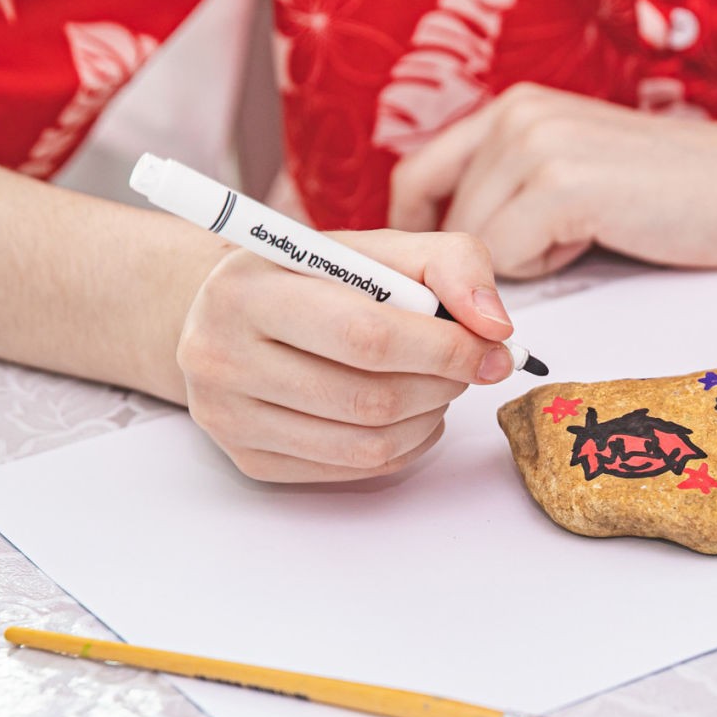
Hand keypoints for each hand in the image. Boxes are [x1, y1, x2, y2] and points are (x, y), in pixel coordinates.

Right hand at [175, 230, 516, 481]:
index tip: (494, 348)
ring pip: (367, 443)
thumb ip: (449, 264)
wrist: (231, 314)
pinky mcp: (249, 460)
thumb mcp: (377, 247)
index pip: (366, 335)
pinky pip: (353, 469)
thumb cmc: (314, 276)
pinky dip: (405, 446)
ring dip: (429, 417)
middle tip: (469, 366)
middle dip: (442, 384)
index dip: (444, 348)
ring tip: (440, 385)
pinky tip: (412, 415)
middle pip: (370, 398)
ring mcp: (230, 418)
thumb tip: (495, 327)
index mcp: (248, 290)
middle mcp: (222, 357)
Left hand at [389, 84, 716, 277]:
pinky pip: (504, 259)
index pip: (417, 175)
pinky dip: (543, 269)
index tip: (428, 276)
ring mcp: (536, 144)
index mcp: (514, 106)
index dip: (413, 234)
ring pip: (472, 246)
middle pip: (444, 223)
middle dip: (482, 259)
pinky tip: (597, 238)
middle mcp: (514, 114)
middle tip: (554, 252)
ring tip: (589, 234)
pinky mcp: (562, 184)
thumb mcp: (575, 172)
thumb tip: (449, 252)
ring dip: (522, 263)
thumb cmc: (675, 193)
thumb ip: (513, 190)